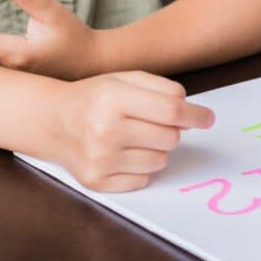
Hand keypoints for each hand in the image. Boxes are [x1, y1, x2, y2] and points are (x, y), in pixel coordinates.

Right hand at [45, 71, 215, 192]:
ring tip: (132, 138)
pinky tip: (121, 154)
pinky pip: (143, 179)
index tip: (208, 119)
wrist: (52, 121)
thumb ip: (164, 91)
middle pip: (171, 139)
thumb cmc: (96, 98)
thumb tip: (192, 117)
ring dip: (155, 150)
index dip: (197, 116)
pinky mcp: (97, 181)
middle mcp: (104, 130)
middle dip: (170, 131)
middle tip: (151, 124)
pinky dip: (140, 169)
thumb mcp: (126, 80)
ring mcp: (99, 159)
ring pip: (160, 161)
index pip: (171, 112)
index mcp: (112, 98)